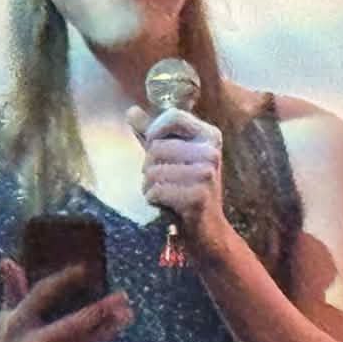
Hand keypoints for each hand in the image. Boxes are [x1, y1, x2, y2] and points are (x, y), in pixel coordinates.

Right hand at [0, 257, 131, 341]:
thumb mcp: (4, 320)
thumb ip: (12, 291)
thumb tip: (8, 261)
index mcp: (17, 323)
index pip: (41, 295)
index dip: (64, 280)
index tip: (85, 267)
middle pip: (70, 325)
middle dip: (98, 312)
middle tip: (122, 298)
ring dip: (107, 330)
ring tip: (127, 314)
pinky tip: (112, 331)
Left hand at [129, 103, 226, 248]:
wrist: (207, 230)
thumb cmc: (186, 190)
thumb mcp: (171, 157)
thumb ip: (152, 135)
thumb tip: (131, 111)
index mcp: (208, 135)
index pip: (172, 116)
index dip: (154, 130)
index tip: (154, 146)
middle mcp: (211, 151)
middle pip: (156, 147)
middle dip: (149, 168)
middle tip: (163, 182)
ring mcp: (207, 174)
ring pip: (153, 171)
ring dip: (149, 186)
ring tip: (164, 194)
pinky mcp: (198, 196)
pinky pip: (156, 191)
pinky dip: (153, 200)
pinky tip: (166, 205)